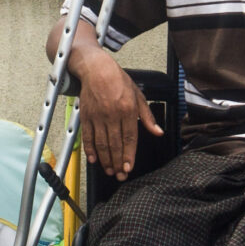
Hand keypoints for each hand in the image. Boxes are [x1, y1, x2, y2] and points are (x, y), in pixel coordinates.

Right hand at [74, 52, 159, 179]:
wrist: (96, 69)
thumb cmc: (119, 81)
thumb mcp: (138, 95)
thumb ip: (147, 117)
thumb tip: (158, 132)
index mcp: (128, 110)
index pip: (129, 138)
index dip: (129, 155)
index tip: (128, 168)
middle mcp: (112, 115)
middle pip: (115, 144)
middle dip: (117, 163)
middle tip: (119, 176)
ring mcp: (97, 116)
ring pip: (101, 143)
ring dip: (105, 160)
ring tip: (109, 171)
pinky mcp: (86, 116)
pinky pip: (87, 136)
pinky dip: (90, 149)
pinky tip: (94, 160)